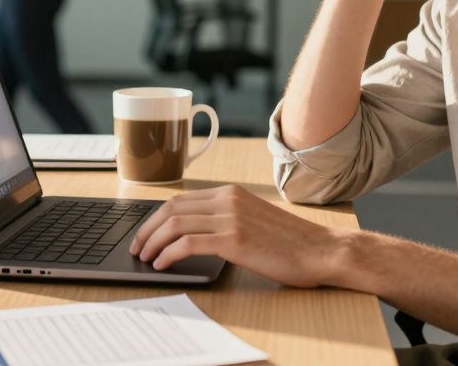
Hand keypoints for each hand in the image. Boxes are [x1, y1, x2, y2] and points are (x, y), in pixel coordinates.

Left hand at [128, 185, 346, 287]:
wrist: (321, 251)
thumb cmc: (291, 243)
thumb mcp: (253, 221)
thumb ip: (226, 220)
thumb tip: (191, 233)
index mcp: (231, 193)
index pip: (179, 200)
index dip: (155, 217)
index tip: (144, 234)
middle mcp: (228, 200)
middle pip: (171, 208)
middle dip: (147, 229)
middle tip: (137, 247)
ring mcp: (231, 218)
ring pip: (175, 224)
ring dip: (153, 242)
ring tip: (145, 258)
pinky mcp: (235, 239)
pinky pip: (188, 243)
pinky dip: (169, 253)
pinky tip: (163, 264)